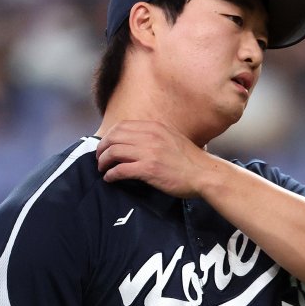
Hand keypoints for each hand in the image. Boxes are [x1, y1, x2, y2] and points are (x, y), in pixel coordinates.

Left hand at [96, 120, 213, 198]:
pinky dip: (111, 174)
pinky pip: (120, 169)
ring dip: (103, 161)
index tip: (105, 146)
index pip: (121, 126)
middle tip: (99, 158)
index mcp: (154, 127)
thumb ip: (154, 136)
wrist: (204, 173)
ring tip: (102, 169)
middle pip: (113, 137)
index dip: (109, 136)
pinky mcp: (149, 169)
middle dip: (102, 149)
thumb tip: (135, 142)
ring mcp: (149, 152)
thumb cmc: (189, 160)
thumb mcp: (171, 138)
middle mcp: (150, 136)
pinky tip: (109, 178)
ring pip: (114, 152)